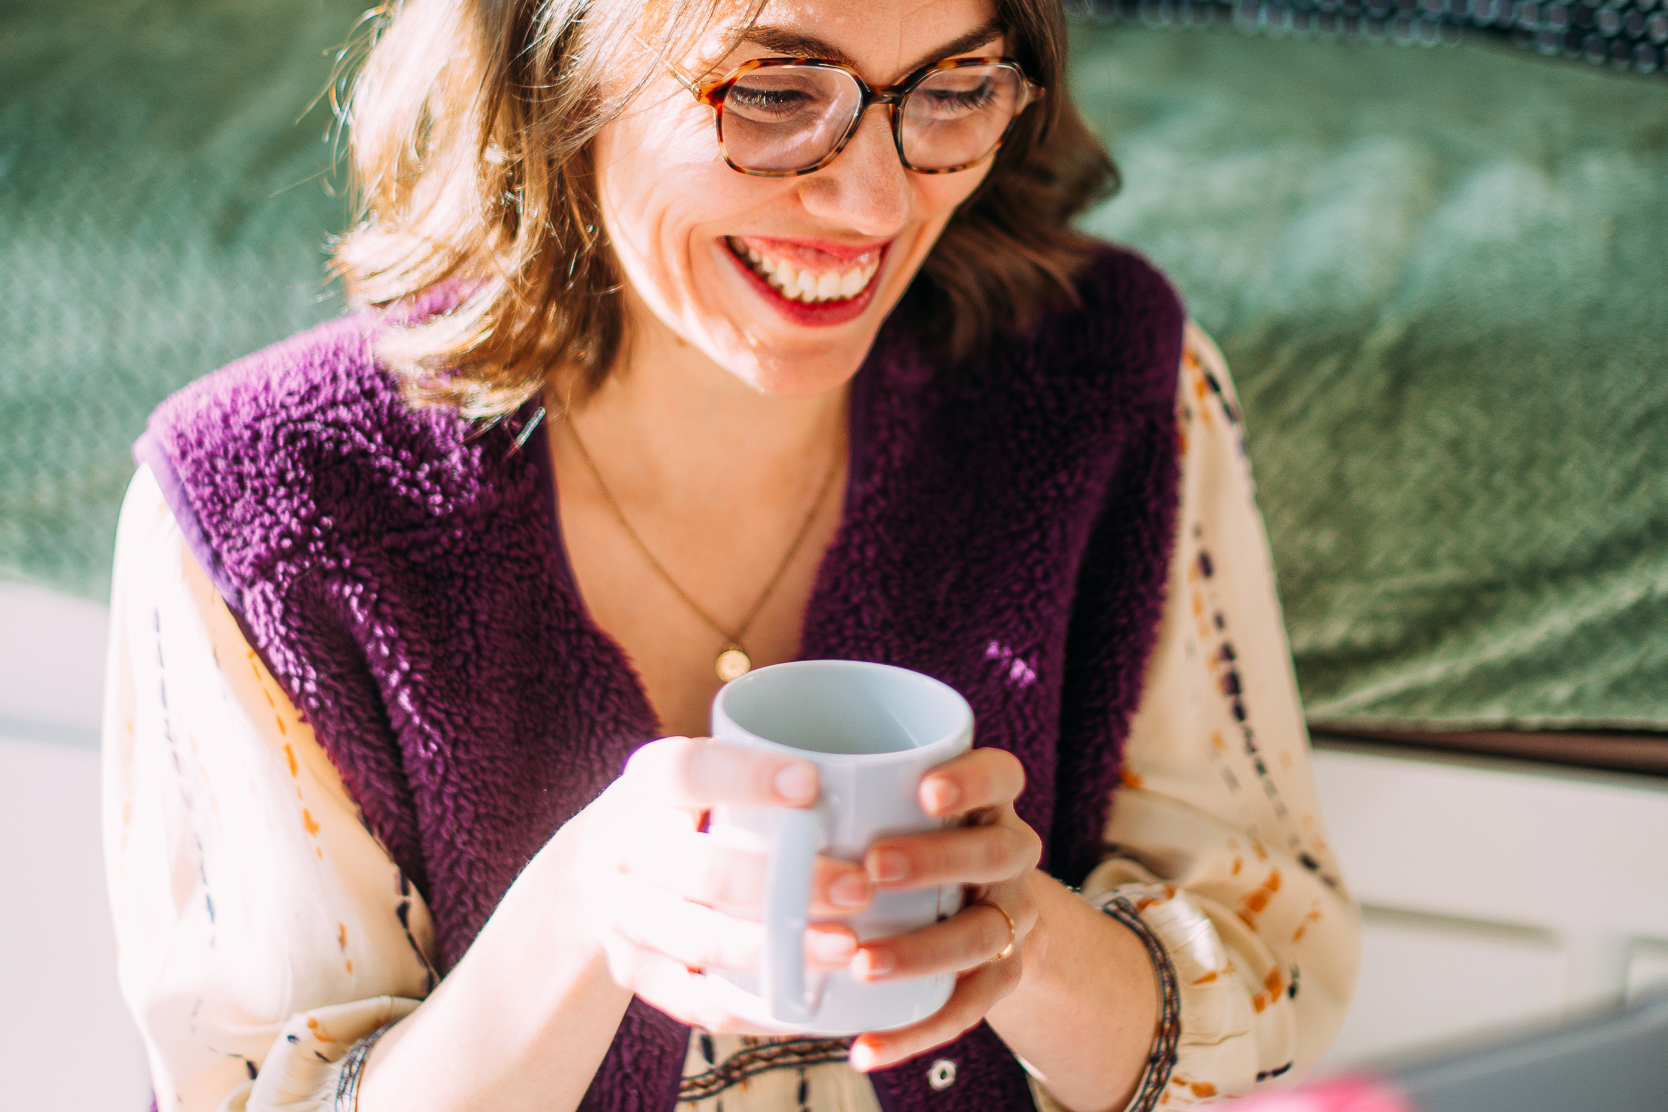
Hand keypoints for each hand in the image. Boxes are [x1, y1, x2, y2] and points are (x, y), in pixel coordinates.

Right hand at [575, 735, 875, 1032]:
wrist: (597, 869)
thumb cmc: (688, 811)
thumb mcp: (704, 774)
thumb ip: (765, 774)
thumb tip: (886, 776)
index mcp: (645, 784)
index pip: (687, 773)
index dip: (746, 778)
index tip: (813, 784)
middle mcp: (620, 848)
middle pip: (700, 870)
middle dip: (784, 883)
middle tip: (863, 887)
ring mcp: (620, 917)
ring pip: (698, 940)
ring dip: (776, 949)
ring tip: (847, 949)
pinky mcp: (631, 973)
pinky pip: (693, 1002)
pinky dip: (752, 1007)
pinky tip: (808, 1005)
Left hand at [845, 747, 1042, 1070]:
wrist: (982, 905)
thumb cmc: (906, 838)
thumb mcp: (894, 803)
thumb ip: (844, 795)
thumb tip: (735, 794)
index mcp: (984, 802)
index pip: (1001, 775)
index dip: (971, 780)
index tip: (924, 791)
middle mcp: (1008, 855)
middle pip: (996, 853)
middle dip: (937, 860)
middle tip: (873, 867)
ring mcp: (1009, 917)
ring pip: (983, 935)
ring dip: (923, 950)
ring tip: (865, 962)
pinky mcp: (998, 976)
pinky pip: (967, 1008)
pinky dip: (914, 1030)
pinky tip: (865, 1045)